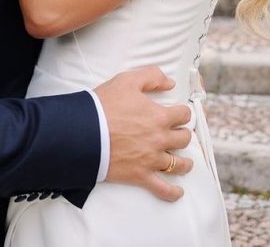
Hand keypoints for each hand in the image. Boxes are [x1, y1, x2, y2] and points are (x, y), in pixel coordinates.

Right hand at [95, 66, 192, 200]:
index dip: (183, 112)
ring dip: (184, 163)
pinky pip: (163, 189)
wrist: (85, 131)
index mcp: (159, 116)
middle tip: (179, 134)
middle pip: (183, 139)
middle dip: (183, 134)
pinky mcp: (141, 175)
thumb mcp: (127, 80)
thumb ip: (152, 76)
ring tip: (185, 162)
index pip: (183, 115)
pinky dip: (173, 193)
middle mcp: (160, 139)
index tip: (180, 113)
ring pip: (178, 164)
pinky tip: (178, 192)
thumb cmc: (104, 104)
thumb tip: (170, 83)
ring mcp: (152, 159)